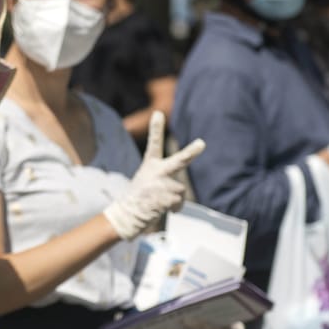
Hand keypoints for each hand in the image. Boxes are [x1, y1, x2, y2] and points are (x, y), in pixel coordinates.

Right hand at [103, 111, 205, 239]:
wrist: (126, 215)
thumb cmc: (138, 196)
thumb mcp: (146, 179)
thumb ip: (163, 176)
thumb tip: (178, 192)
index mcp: (150, 165)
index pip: (154, 144)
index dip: (156, 128)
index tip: (158, 113)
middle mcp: (156, 173)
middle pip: (179, 161)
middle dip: (191, 152)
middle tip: (202, 143)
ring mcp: (161, 186)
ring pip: (180, 190)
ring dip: (174, 199)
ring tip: (159, 202)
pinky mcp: (165, 199)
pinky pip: (178, 203)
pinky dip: (174, 208)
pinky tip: (161, 208)